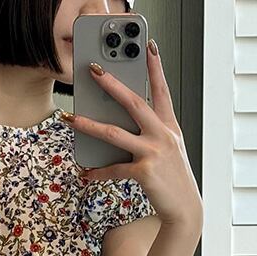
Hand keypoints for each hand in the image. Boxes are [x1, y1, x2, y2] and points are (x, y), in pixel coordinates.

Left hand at [68, 42, 201, 234]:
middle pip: (134, 102)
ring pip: (115, 133)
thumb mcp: (169, 150)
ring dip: (89, 125)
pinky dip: (98, 172)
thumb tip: (121, 124)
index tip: (148, 46)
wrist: (185, 209)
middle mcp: (162, 135)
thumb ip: (151, 134)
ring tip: (71, 118)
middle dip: (112, 84)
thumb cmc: (174, 179)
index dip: (156, 67)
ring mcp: (153, 152)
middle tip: (94, 71)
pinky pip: (114, 169)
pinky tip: (86, 173)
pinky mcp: (144, 172)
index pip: (162, 90)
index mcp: (169, 127)